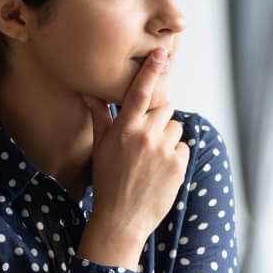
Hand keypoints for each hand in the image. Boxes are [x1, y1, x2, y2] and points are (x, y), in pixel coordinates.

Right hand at [76, 48, 189, 269]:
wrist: (121, 220)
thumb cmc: (108, 182)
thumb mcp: (100, 148)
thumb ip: (100, 117)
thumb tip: (89, 93)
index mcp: (124, 128)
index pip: (140, 91)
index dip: (152, 69)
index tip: (162, 52)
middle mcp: (144, 135)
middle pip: (165, 108)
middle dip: (158, 120)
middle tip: (145, 142)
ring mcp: (163, 149)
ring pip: (175, 127)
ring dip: (167, 138)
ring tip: (151, 160)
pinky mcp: (178, 164)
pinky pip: (183, 147)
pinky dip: (175, 156)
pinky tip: (160, 171)